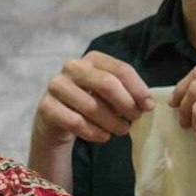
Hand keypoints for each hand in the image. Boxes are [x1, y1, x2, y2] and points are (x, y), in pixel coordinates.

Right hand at [32, 52, 152, 147]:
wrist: (57, 119)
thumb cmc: (90, 103)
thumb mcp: (109, 94)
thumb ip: (128, 93)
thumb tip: (148, 104)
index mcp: (92, 59)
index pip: (121, 69)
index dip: (138, 89)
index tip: (149, 106)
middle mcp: (72, 66)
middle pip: (106, 84)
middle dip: (126, 104)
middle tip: (135, 119)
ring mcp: (56, 85)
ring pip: (92, 106)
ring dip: (112, 122)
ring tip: (122, 130)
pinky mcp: (46, 106)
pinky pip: (76, 122)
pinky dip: (94, 132)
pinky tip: (104, 136)